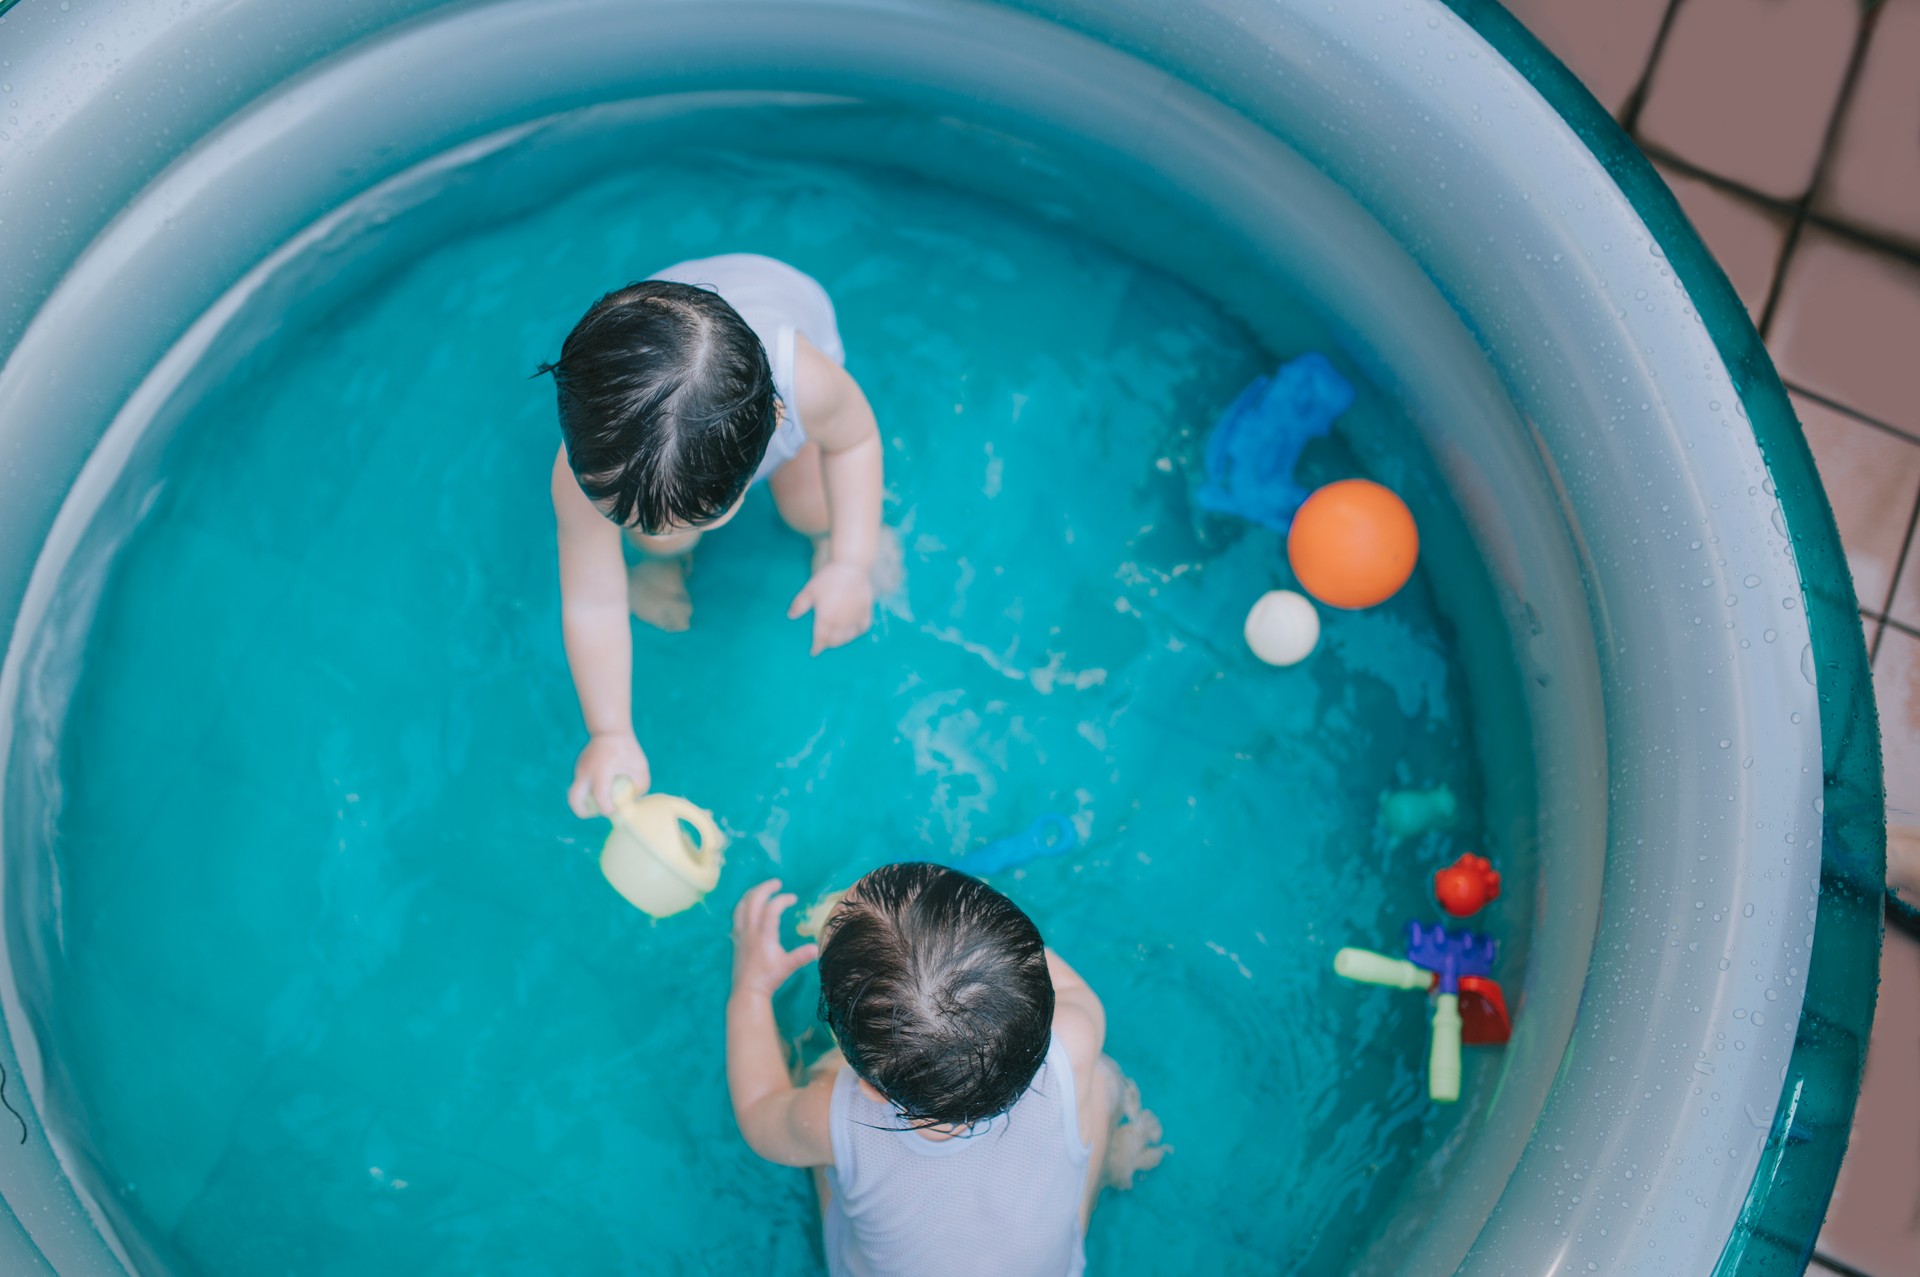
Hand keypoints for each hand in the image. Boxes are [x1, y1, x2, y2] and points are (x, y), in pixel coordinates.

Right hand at [568, 731, 650, 817]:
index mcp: (601, 774)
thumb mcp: (640, 767)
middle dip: (582, 812)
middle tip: (593, 814)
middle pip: (573, 800)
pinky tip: (601, 787)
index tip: (615, 809)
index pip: (600, 799)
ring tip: (600, 801)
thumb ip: (640, 786)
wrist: (609, 729)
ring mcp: (580, 770)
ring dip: (584, 800)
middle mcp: (586, 773)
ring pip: (575, 792)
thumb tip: (633, 802)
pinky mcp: (579, 767)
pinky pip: (580, 783)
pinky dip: (587, 790)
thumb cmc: (627, 749)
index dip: (607, 809)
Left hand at [731, 879, 818, 998]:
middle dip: (765, 888)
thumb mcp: (787, 966)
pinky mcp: (736, 940)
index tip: (793, 898)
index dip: (782, 900)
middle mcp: (750, 931)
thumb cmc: (769, 978)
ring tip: (762, 890)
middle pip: (753, 901)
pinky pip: (737, 916)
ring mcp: (741, 935)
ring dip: (752, 895)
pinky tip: (749, 909)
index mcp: (764, 935)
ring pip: (741, 906)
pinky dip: (743, 907)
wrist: (747, 991)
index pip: (772, 909)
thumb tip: (816, 948)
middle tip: (777, 883)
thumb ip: (801, 956)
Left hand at [788, 560, 872, 655]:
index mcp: (826, 619)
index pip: (821, 640)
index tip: (814, 652)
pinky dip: (857, 632)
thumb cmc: (827, 578)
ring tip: (838, 638)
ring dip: (842, 640)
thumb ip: (799, 605)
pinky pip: (863, 627)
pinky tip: (854, 630)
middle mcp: (841, 622)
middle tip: (824, 642)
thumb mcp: (809, 590)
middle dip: (828, 644)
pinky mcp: (865, 611)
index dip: (817, 647)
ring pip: (849, 637)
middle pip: (835, 641)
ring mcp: (855, 618)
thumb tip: (790, 616)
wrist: (850, 567)